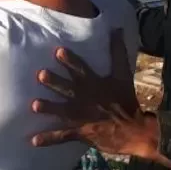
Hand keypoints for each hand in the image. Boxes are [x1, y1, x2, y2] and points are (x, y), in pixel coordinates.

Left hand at [30, 29, 159, 158]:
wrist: (136, 130)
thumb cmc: (127, 101)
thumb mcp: (123, 74)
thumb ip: (117, 52)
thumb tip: (117, 28)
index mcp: (95, 84)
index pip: (81, 69)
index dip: (70, 61)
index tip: (57, 52)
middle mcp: (86, 99)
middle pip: (68, 89)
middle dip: (55, 83)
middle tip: (40, 75)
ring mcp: (83, 117)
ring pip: (63, 111)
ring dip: (49, 108)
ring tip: (34, 105)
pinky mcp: (82, 132)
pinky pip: (63, 136)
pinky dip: (49, 139)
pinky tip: (34, 140)